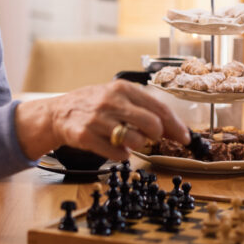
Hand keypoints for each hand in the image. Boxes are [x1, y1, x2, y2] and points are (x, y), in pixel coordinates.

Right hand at [17, 80, 188, 159]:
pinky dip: (122, 155)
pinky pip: (117, 153)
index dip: (175, 125)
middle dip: (158, 136)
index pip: (159, 107)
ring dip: (138, 146)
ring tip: (128, 140)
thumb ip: (142, 108)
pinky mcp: (86, 136)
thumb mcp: (117, 96)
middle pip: (151, 124)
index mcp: (123, 88)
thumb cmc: (94, 105)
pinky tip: (116, 148)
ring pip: (135, 140)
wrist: (58, 113)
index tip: (185, 137)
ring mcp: (98, 119)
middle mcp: (111, 101)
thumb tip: (173, 128)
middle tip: (153, 139)